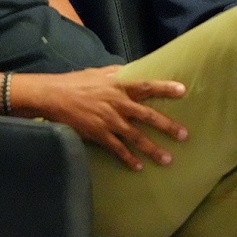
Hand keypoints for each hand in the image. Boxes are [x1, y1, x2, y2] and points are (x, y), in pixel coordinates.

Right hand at [17, 66, 188, 170]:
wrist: (52, 96)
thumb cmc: (75, 82)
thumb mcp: (98, 73)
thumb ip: (115, 73)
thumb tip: (128, 70)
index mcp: (119, 86)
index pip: (146, 86)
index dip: (165, 88)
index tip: (182, 90)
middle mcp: (117, 104)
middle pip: (147, 116)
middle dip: (167, 126)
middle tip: (184, 135)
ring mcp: (108, 121)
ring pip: (135, 137)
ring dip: (152, 149)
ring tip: (167, 159)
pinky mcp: (98, 134)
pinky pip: (117, 149)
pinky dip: (128, 158)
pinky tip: (138, 166)